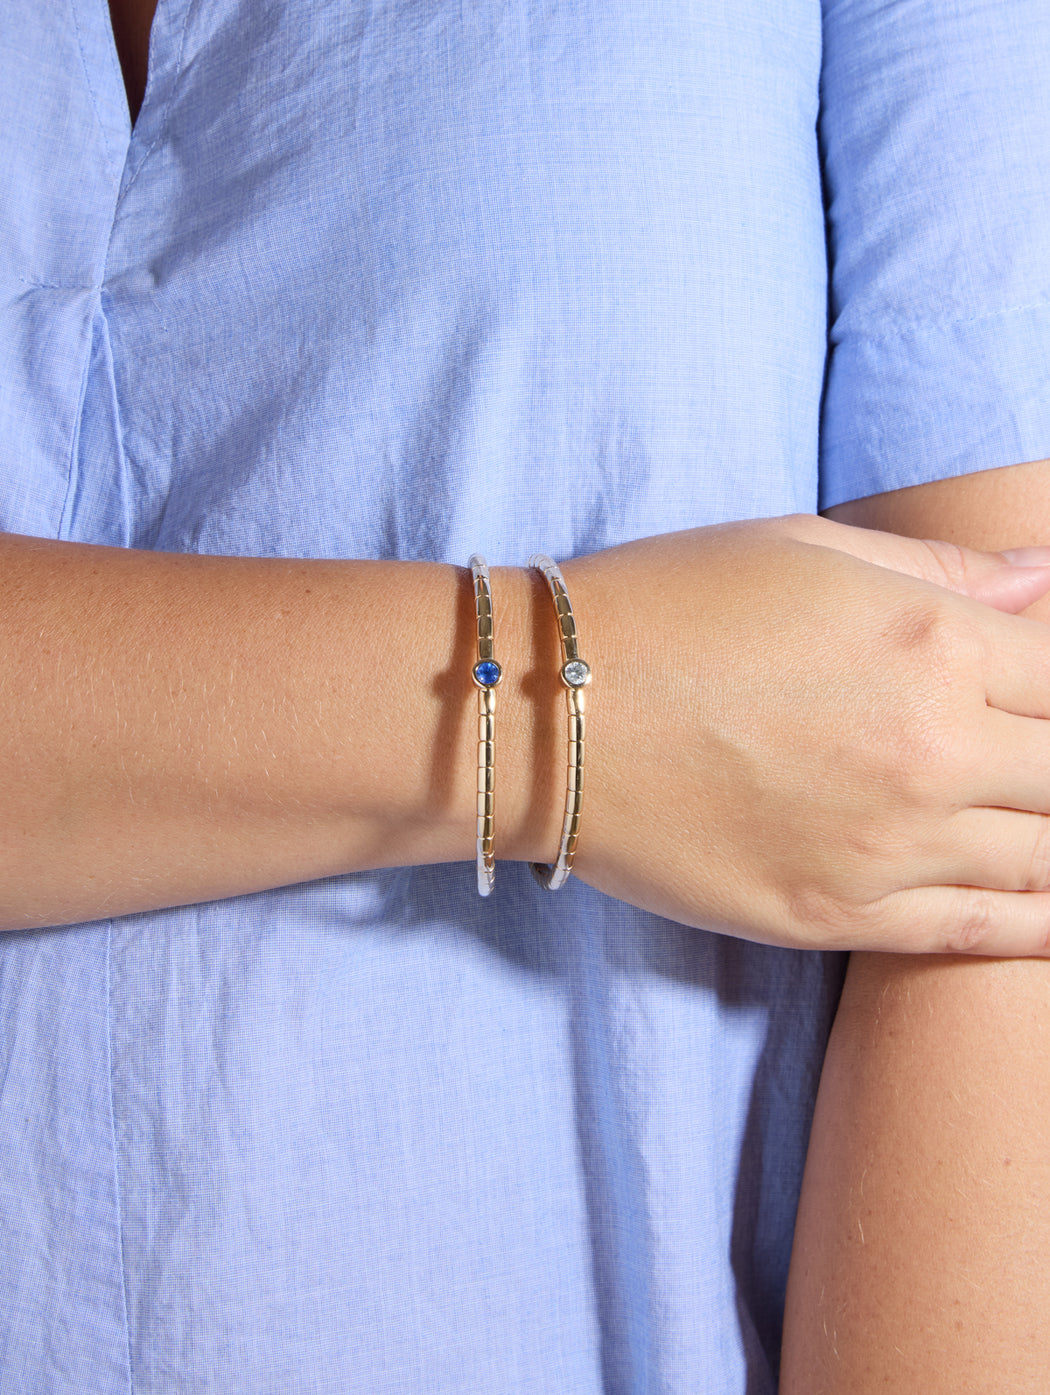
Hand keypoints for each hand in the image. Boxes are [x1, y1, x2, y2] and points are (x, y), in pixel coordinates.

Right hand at [563, 514, 1049, 953]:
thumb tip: (1042, 579)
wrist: (543, 711)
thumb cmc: (666, 605)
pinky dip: (1037, 926)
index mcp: (932, 640)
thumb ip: (940, 569)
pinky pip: (980, 932)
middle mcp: (931, 748)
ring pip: (1045, 859)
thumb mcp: (802, 548)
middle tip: (1028, 767)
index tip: (1036, 698)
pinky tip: (1049, 913)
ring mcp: (889, 845)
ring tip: (1037, 828)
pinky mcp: (837, 916)